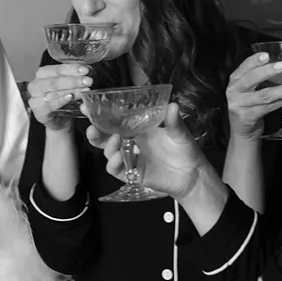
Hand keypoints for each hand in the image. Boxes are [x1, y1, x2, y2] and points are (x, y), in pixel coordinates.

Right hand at [26, 62, 90, 130]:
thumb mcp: (71, 85)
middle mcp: (35, 85)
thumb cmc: (64, 99)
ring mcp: (35, 99)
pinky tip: (70, 97)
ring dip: (71, 90)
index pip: (56, 69)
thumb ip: (77, 77)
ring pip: (53, 92)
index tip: (85, 70)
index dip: (71, 69)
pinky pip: (49, 105)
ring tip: (84, 90)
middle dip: (73, 80)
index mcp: (42, 74)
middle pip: (54, 81)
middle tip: (88, 81)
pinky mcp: (39, 112)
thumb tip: (88, 70)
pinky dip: (60, 100)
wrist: (61, 119)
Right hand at [86, 102, 206, 197]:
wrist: (192, 175)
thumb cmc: (185, 150)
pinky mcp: (132, 174)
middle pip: (105, 137)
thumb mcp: (179, 133)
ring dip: (107, 147)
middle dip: (95, 132)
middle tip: (92, 127)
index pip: (115, 120)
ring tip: (115, 140)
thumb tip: (172, 105)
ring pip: (108, 152)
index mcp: (138, 129)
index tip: (89, 107)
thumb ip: (173, 121)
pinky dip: (113, 164)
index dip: (101, 114)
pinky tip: (119, 157)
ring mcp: (130, 159)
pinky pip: (116, 170)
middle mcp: (131, 143)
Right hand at [227, 51, 281, 138]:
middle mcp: (234, 91)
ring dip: (281, 90)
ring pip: (263, 96)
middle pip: (251, 79)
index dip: (255, 61)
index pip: (244, 67)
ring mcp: (238, 105)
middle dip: (267, 71)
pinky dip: (279, 103)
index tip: (267, 55)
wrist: (242, 130)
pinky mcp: (246, 117)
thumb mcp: (249, 89)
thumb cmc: (248, 105)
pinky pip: (265, 109)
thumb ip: (259, 79)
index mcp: (235, 81)